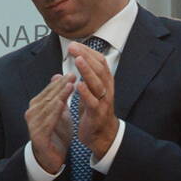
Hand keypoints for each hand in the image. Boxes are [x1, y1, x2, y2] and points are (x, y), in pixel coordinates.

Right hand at [25, 75, 73, 174]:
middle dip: (61, 85)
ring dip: (59, 95)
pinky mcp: (38, 135)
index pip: (49, 91)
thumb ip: (58, 96)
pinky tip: (62, 104)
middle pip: (48, 96)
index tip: (73, 73)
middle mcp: (32, 113)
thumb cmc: (55, 134)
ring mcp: (33, 124)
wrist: (51, 158)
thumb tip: (57, 76)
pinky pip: (47, 121)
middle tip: (73, 75)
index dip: (60, 82)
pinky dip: (55, 112)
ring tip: (70, 86)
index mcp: (37, 106)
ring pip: (48, 107)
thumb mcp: (59, 113)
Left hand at [68, 42, 118, 157]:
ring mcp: (103, 102)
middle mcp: (107, 89)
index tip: (75, 44)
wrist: (102, 136)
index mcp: (105, 82)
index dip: (88, 52)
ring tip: (77, 60)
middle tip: (73, 47)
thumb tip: (72, 60)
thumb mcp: (91, 90)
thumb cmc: (94, 111)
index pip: (100, 62)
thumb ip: (86, 75)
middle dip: (86, 56)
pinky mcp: (97, 114)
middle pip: (99, 69)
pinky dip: (86, 93)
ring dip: (87, 71)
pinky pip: (93, 102)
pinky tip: (78, 85)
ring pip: (97, 84)